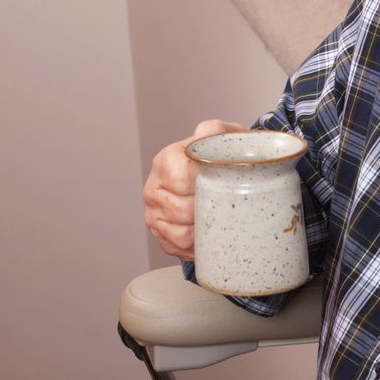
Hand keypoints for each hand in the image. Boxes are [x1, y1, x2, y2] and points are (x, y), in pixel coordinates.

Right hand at [142, 118, 241, 258]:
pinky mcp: (159, 233)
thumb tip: (212, 137)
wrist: (210, 170)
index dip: (207, 189)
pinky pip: (178, 248)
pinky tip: (207, 233)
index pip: (183, 183)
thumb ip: (215, 130)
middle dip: (207, 212)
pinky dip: (196, 245)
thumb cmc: (217, 154)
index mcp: (165, 161)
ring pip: (180, 235)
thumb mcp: (219, 133)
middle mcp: (153, 187)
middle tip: (225, 206)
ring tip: (216, 220)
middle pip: (182, 212)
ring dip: (202, 231)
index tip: (224, 185)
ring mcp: (153, 212)